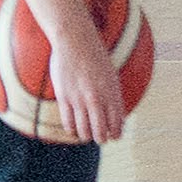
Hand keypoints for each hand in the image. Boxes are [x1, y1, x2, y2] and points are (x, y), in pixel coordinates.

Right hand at [50, 19, 129, 144]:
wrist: (76, 41)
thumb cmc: (95, 57)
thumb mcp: (110, 75)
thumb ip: (112, 94)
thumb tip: (115, 112)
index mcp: (112, 92)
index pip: (116, 120)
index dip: (116, 132)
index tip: (115, 137)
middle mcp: (97, 98)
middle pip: (100, 129)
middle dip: (102, 138)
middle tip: (101, 140)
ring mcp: (79, 98)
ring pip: (84, 129)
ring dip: (86, 136)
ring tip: (87, 137)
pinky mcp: (64, 97)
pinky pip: (68, 121)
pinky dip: (72, 129)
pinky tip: (73, 130)